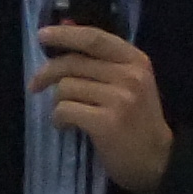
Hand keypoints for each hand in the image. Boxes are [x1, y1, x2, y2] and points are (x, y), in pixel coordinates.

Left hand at [32, 22, 173, 193]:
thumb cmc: (138, 119)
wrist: (157, 160)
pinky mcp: (106, 123)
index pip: (94, 38)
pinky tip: (66, 126)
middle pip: (73, 63)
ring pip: (66, 87)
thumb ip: (103, 60)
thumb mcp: (131, 82)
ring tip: (67, 114)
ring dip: (57, 102)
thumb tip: (65, 33)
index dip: (65, 35)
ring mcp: (119, 99)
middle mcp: (129, 75)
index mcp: (136, 60)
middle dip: (47, 73)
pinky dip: (59, 119)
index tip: (42, 36)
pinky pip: (65, 110)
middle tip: (35, 85)